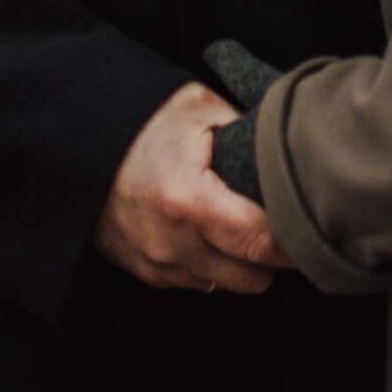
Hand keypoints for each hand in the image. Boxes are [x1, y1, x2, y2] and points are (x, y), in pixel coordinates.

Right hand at [95, 81, 287, 291]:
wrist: (81, 147)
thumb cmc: (142, 122)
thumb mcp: (197, 107)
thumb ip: (244, 129)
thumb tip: (286, 147)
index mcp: (188, 201)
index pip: (260, 241)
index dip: (293, 236)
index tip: (311, 221)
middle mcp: (173, 245)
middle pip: (251, 276)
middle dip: (274, 255)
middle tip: (286, 224)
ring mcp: (158, 266)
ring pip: (227, 285)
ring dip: (244, 264)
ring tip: (249, 226)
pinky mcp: (148, 275)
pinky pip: (199, 283)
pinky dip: (215, 265)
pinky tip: (216, 234)